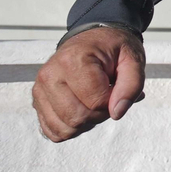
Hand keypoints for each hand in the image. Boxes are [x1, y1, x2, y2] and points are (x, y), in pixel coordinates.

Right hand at [31, 26, 145, 141]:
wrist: (92, 40)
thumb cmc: (113, 49)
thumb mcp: (133, 59)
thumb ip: (132, 85)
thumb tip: (117, 113)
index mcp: (73, 60)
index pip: (96, 102)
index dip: (113, 102)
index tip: (116, 87)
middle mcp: (50, 75)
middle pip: (77, 118)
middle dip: (99, 115)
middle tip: (106, 96)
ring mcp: (39, 89)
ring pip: (64, 128)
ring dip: (85, 123)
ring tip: (93, 102)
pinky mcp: (37, 101)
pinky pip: (53, 131)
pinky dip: (71, 128)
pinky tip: (81, 110)